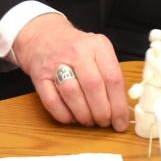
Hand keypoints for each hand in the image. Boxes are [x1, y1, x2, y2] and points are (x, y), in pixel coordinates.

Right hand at [12, 14, 127, 130]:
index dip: (119, 105)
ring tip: (89, 121)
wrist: (45, 37)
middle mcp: (77, 51)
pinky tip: (71, 118)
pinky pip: (51, 101)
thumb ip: (110, 75)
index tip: (121, 122)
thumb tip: (121, 110)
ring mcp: (56, 63)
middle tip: (105, 123)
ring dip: (84, 115)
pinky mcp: (39, 76)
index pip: (113, 77)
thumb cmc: (78, 51)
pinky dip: (64, 115)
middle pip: (93, 86)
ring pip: (72, 93)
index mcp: (98, 45)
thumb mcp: (99, 52)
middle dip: (102, 112)